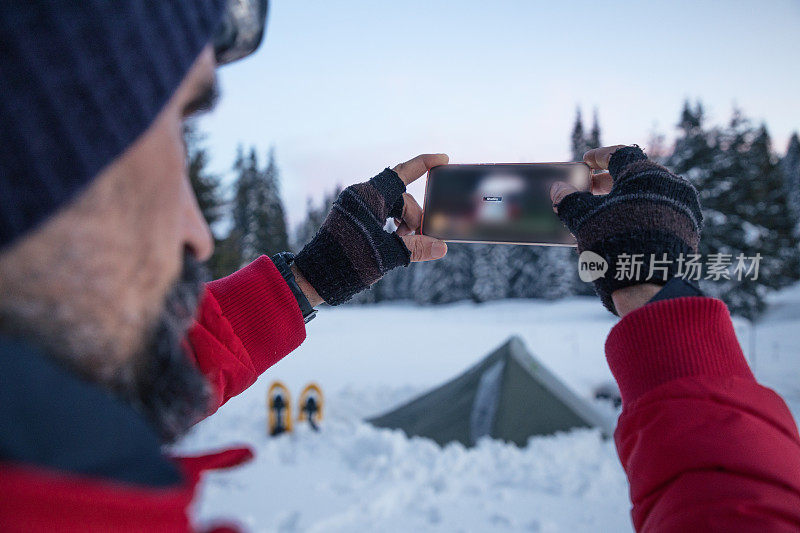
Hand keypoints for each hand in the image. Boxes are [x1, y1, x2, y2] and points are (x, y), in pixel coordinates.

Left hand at [294, 154, 448, 305]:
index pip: (402, 172)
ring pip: (392, 207)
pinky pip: (380, 214)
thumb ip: (416, 248)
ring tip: (404, 244)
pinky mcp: (352, 217)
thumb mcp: (387, 255)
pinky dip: (391, 226)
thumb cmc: (347, 263)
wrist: (315, 276)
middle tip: (420, 239)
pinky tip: (395, 242)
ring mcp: (355, 206)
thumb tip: (441, 247)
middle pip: (401, 198)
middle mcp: (361, 196)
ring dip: (403, 224)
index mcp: (368, 196)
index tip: (443, 159)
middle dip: (414, 217)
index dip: (425, 164)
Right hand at [550, 145, 702, 314]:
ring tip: (603, 210)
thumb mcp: (585, 220)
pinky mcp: (688, 230)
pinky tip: (623, 226)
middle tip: (590, 188)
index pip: (620, 154)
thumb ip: (569, 200)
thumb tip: (558, 189)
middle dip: (609, 180)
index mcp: (646, 174)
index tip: (586, 162)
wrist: (649, 287)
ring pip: (649, 193)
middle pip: (636, 173)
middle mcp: (671, 186)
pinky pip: (661, 211)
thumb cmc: (614, 246)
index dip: (600, 156)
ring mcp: (684, 209)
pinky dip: (640, 213)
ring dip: (624, 197)